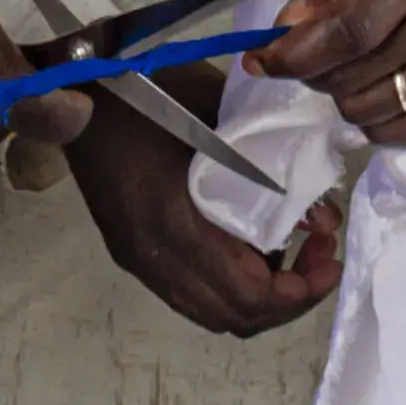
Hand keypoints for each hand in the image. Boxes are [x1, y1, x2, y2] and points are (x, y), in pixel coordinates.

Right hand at [68, 90, 345, 337]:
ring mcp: (136, 258)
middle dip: (287, 300)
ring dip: (257, 298)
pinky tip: (247, 247)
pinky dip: (227, 286)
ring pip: (209, 313)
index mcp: (175, 223)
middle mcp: (152, 256)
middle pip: (232, 318)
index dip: (299, 292)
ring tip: (290, 254)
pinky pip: (188, 294)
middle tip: (319, 257)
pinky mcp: (129, 250)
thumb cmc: (151, 88)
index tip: (330, 259)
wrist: (75, 86)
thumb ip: (275, 165)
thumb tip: (323, 218)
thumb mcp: (223, 116)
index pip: (247, 296)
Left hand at [251, 0, 405, 144]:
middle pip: (353, 76)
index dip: (296, 54)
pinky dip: (380, 119)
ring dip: (348, 97)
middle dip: (317, 72)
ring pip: (372, 113)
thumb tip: (287, 31)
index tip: (263, 61)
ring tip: (364, 67)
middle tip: (321, 55)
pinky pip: (405, 136)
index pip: (350, 28)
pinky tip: (392, 88)